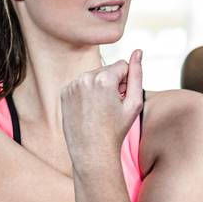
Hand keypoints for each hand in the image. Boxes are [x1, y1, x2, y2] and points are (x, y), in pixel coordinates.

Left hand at [60, 50, 143, 171]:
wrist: (91, 150)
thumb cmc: (116, 129)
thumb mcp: (134, 103)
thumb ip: (137, 74)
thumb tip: (138, 51)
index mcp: (103, 78)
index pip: (123, 65)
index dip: (127, 83)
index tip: (122, 100)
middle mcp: (84, 77)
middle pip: (108, 70)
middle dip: (113, 84)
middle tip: (112, 108)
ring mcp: (72, 84)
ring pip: (95, 76)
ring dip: (100, 88)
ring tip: (100, 110)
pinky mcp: (64, 91)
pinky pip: (82, 84)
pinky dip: (88, 94)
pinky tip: (89, 111)